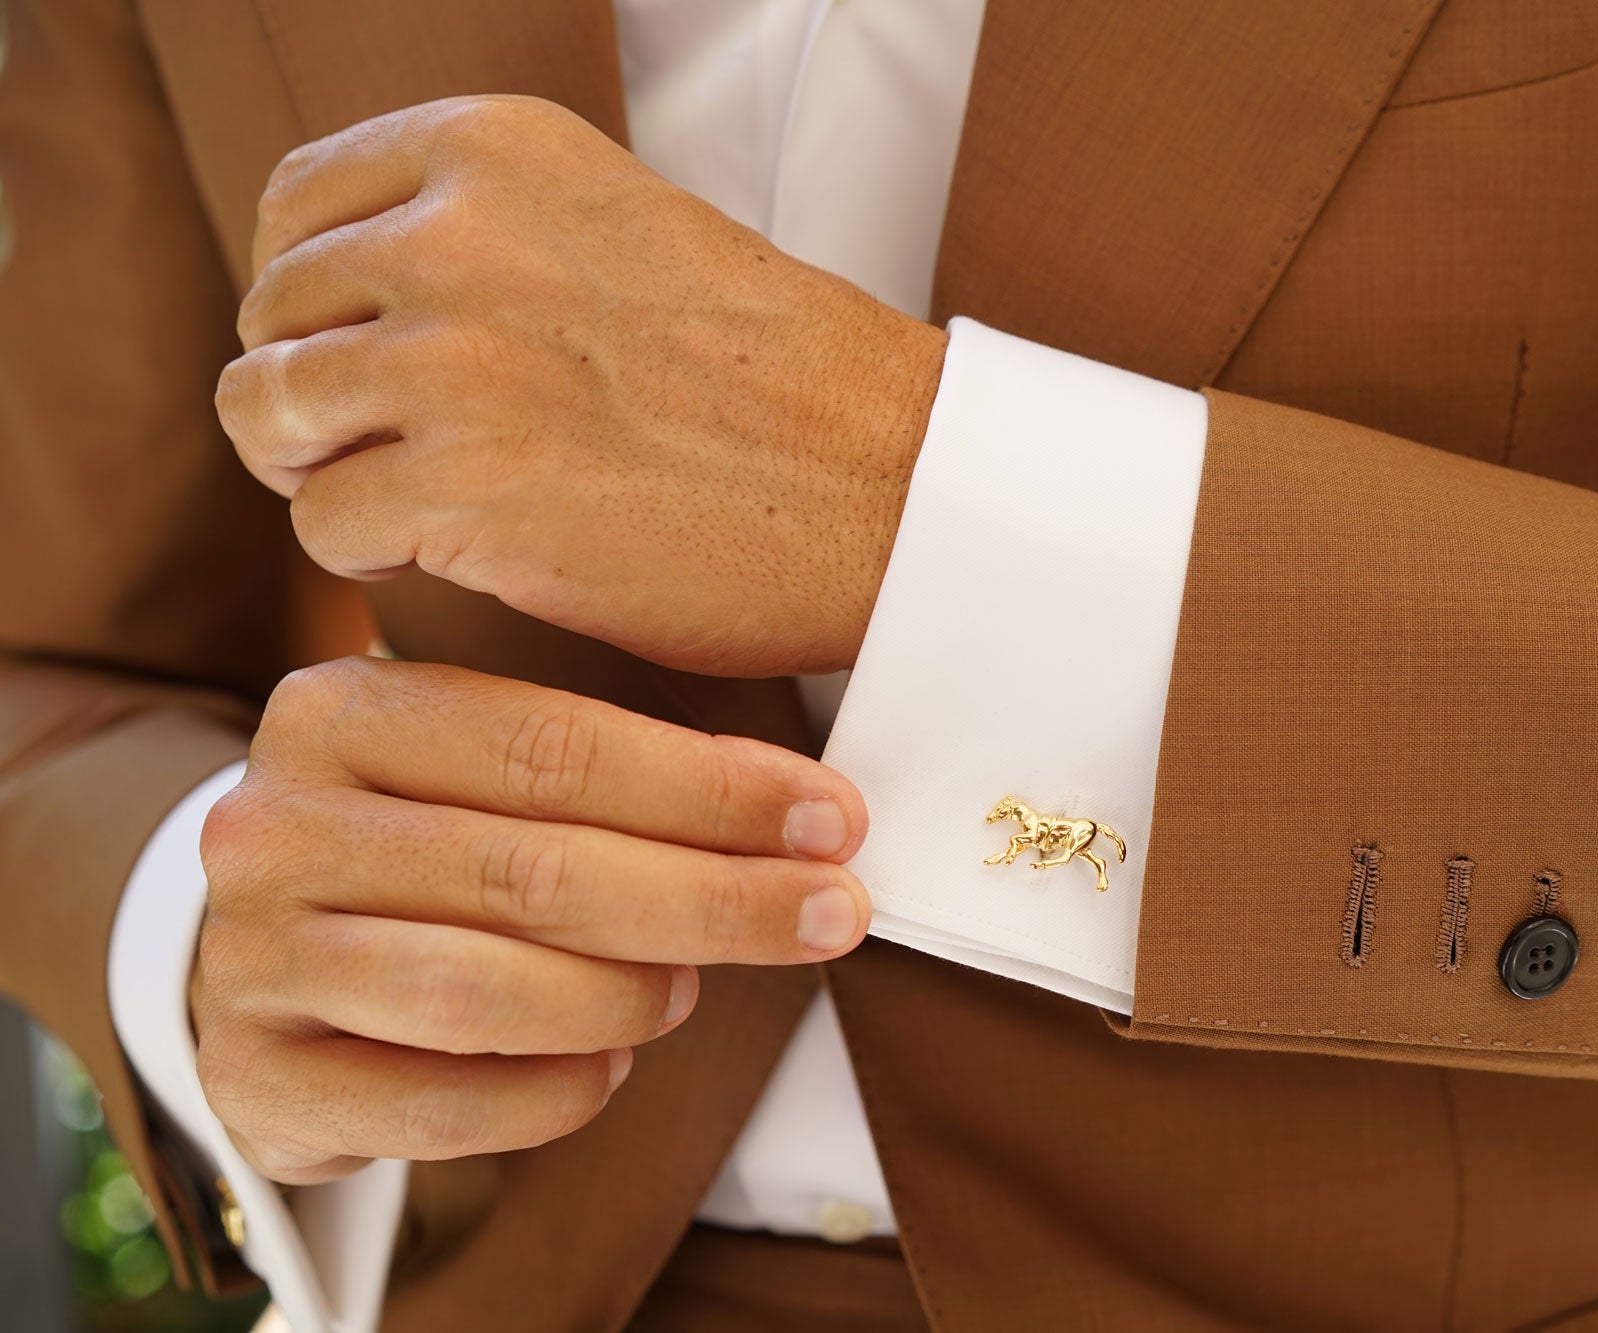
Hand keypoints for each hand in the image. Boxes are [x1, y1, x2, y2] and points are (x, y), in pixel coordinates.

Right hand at [192, 656, 869, 1183]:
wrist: (269, 959)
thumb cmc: (426, 848)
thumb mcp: (482, 772)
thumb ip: (608, 772)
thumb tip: (806, 815)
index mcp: (342, 710)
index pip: (553, 745)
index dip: (711, 789)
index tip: (833, 821)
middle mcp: (273, 824)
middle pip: (533, 870)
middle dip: (712, 898)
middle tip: (829, 914)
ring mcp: (250, 955)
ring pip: (481, 991)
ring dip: (623, 999)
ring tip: (687, 992)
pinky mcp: (255, 1077)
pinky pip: (435, 1107)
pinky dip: (551, 1094)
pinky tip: (608, 1070)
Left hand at [216, 94, 947, 676]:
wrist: (890, 484)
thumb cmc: (779, 379)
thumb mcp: (620, 230)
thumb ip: (486, 235)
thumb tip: (354, 303)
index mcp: (496, 149)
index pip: (295, 208)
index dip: (308, 298)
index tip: (362, 358)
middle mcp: (456, 235)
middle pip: (273, 319)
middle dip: (315, 398)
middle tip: (398, 452)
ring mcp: (453, 361)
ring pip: (269, 415)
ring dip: (326, 474)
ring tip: (415, 503)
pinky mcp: (464, 488)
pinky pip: (321, 525)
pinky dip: (370, 555)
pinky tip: (455, 552)